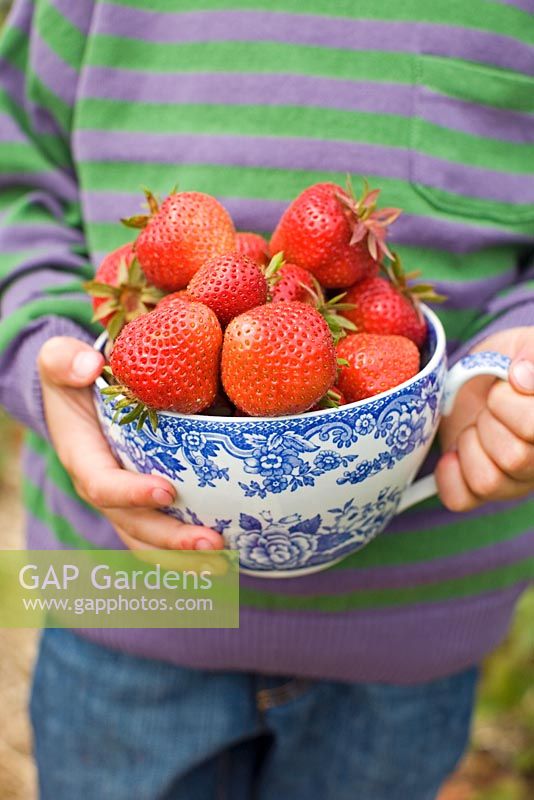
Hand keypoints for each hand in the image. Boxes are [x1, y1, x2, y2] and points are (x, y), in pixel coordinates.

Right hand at [38, 337, 223, 550]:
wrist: (77, 396)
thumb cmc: (71, 378)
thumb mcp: (58, 360)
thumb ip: (65, 360)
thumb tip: (89, 367)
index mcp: (83, 459)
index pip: (104, 486)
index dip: (132, 493)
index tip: (167, 489)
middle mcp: (103, 490)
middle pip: (135, 525)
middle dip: (172, 539)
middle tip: (212, 542)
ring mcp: (124, 502)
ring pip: (151, 541)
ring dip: (185, 555)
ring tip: (225, 560)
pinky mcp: (144, 504)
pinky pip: (162, 535)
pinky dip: (189, 550)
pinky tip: (227, 552)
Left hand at [436, 326, 533, 510]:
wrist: (481, 375)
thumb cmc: (510, 361)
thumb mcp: (526, 346)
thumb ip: (532, 355)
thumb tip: (522, 376)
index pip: (532, 429)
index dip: (509, 403)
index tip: (507, 382)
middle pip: (514, 458)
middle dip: (489, 422)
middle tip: (489, 407)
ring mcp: (513, 483)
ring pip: (487, 481)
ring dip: (470, 446)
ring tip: (475, 428)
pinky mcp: (479, 492)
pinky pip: (460, 499)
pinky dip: (449, 475)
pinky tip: (454, 454)